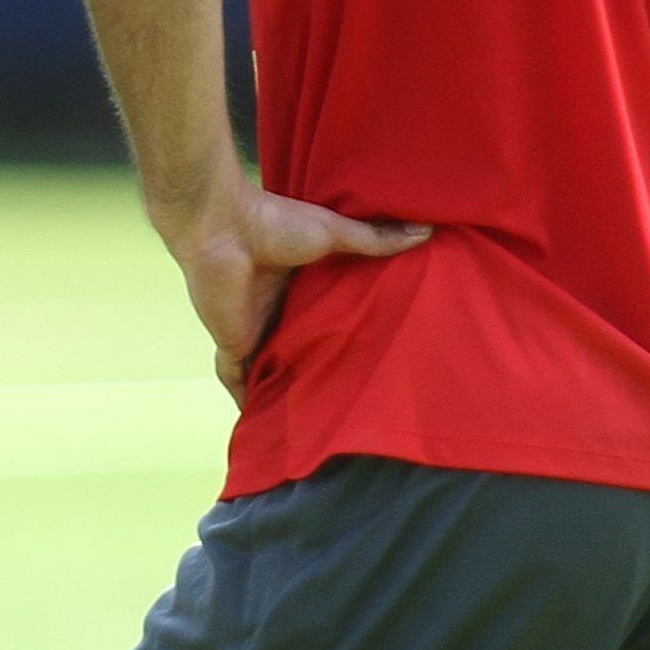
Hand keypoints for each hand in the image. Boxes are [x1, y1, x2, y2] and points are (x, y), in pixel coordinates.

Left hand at [164, 187, 429, 404]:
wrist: (224, 225)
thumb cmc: (274, 222)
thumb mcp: (333, 233)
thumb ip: (375, 240)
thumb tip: (426, 232)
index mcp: (296, 286)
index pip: (318, 320)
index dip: (337, 338)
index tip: (365, 358)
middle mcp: (274, 311)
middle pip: (295, 351)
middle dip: (312, 372)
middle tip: (345, 401)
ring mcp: (251, 328)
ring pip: (268, 371)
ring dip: (281, 393)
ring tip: (308, 425)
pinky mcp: (233, 343)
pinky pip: (237, 381)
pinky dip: (246, 402)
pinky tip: (260, 428)